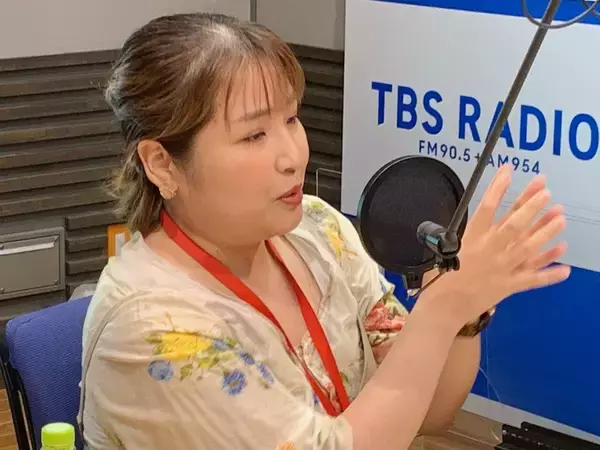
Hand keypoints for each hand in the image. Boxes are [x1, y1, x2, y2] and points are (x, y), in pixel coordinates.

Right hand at [429, 164, 570, 326]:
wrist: (443, 307)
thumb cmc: (439, 278)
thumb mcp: (447, 249)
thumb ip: (465, 236)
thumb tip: (479, 222)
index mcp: (471, 239)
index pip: (487, 207)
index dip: (498, 187)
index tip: (508, 169)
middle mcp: (490, 250)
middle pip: (514, 224)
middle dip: (531, 206)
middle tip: (546, 191)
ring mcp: (502, 268)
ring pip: (529, 247)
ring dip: (546, 232)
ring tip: (560, 217)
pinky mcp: (509, 286)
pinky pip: (533, 279)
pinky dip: (550, 274)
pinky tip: (566, 267)